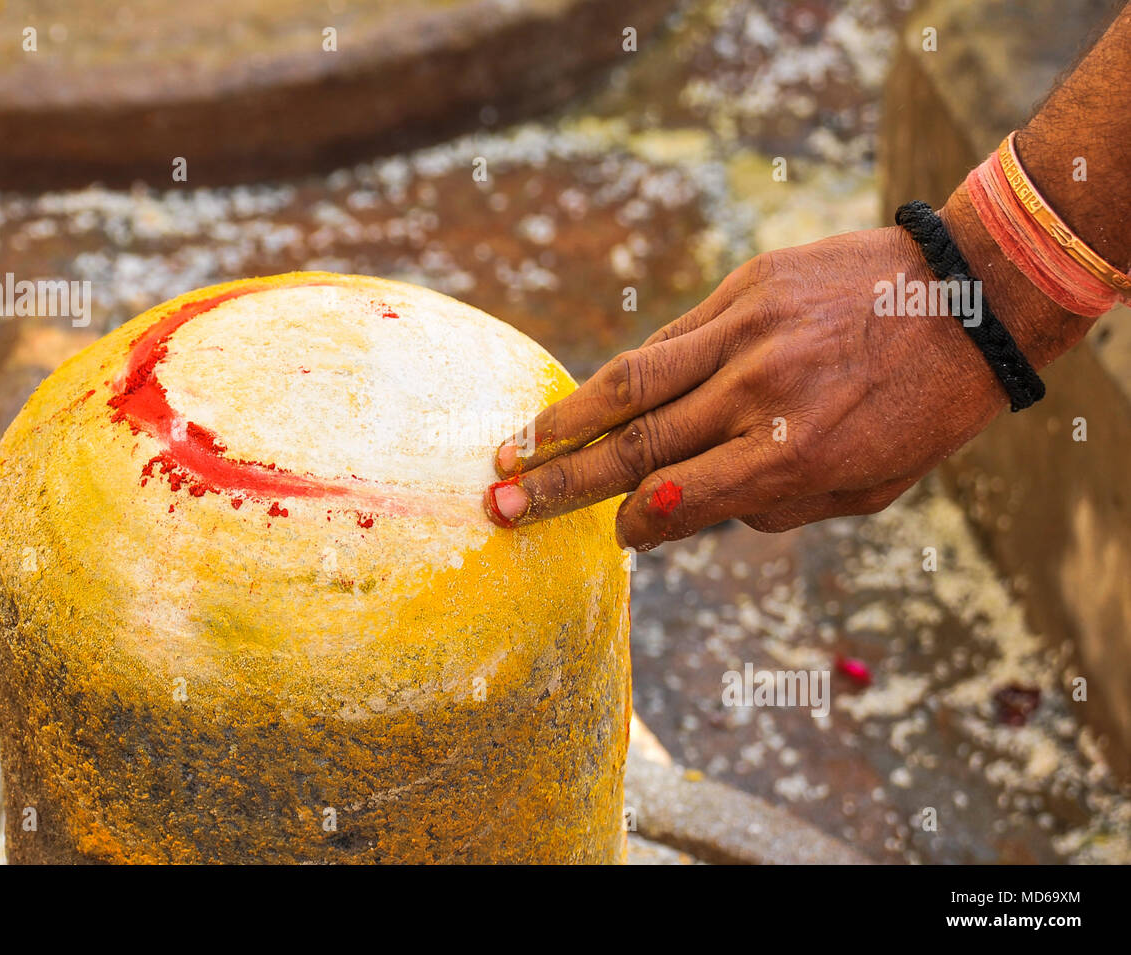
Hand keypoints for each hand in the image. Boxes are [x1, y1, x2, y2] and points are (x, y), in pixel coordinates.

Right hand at [484, 223, 1016, 550]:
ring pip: (629, 383)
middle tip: (498, 505)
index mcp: (791, 458)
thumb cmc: (926, 408)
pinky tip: (590, 396)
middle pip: (632, 448)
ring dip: (560, 421)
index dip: (633, 525)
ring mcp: (744, 334)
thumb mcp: (869, 486)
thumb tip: (690, 506)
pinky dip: (627, 374)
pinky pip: (669, 338)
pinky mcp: (743, 289)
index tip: (610, 535)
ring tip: (509, 447)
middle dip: (557, 484)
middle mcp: (756, 396)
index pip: (677, 501)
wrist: (973, 293)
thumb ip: (776, 506)